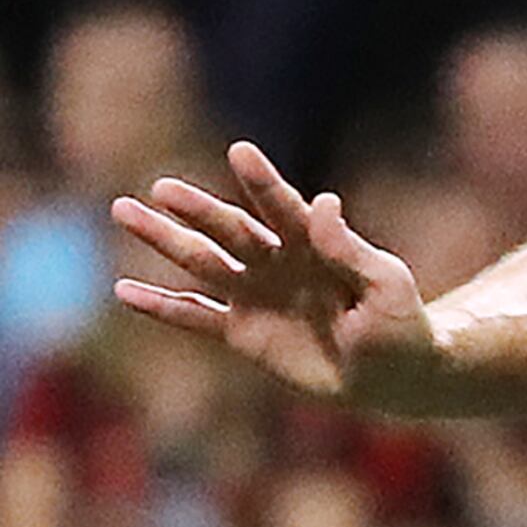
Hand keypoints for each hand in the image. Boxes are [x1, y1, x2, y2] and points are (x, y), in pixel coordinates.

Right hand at [110, 142, 433, 406]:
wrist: (394, 375)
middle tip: (160, 187)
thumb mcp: (386, 286)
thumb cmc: (402, 326)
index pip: (284, 206)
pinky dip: (161, 306)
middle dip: (197, 210)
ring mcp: (256, 294)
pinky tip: (124, 291)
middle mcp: (279, 262)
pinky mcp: (243, 332)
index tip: (240, 151)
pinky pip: (194, 317)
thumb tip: (325, 202)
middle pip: (231, 230)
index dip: (263, 181)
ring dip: (164, 240)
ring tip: (124, 210)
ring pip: (202, 262)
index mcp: (316, 245)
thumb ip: (350, 250)